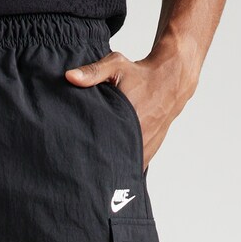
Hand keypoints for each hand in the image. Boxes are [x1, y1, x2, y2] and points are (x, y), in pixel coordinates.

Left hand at [66, 51, 198, 168]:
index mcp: (128, 120)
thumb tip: (70, 76)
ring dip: (114, 170)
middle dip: (101, 167)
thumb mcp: (116, 66)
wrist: (171, 80)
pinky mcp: (150, 149)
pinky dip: (126, 167)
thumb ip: (93, 73)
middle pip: (115, 162)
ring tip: (99, 174)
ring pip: (127, 167)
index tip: (80, 163)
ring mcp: (145, 146)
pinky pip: (136, 165)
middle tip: (85, 171)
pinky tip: (114, 170)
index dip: (92, 156)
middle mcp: (138, 137)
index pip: (105, 147)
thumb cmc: (140, 73)